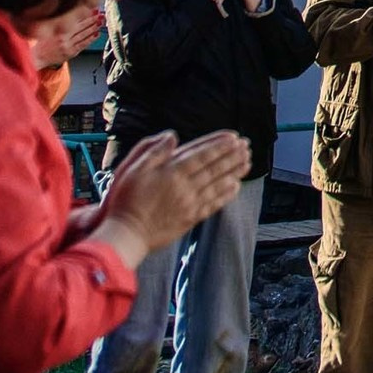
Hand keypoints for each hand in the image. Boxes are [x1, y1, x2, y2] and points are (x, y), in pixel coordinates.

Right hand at [30, 1, 103, 68]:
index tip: (92, 8)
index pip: (74, 18)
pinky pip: (82, 44)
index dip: (84, 13)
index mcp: (57, 28)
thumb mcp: (48, 28)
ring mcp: (67, 45)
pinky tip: (96, 34)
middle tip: (100, 14)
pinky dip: (90, 39)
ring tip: (101, 22)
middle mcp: (63, 36)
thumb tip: (74, 13)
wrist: (36, 56)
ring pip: (83, 34)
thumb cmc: (42, 42)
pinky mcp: (70, 52)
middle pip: (81, 25)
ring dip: (94, 28)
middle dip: (92, 19)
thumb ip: (61, 22)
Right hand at [91, 131, 248, 269]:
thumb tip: (172, 136)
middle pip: (213, 168)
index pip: (201, 155)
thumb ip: (153, 151)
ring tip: (247, 162)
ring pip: (217, 185)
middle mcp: (185, 188)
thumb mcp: (132, 169)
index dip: (219, 145)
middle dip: (232, 155)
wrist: (126, 235)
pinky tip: (235, 187)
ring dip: (234, 172)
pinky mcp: (189, 219)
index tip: (234, 137)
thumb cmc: (126, 201)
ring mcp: (189, 204)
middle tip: (246, 146)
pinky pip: (212, 204)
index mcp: (171, 173)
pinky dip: (226, 195)